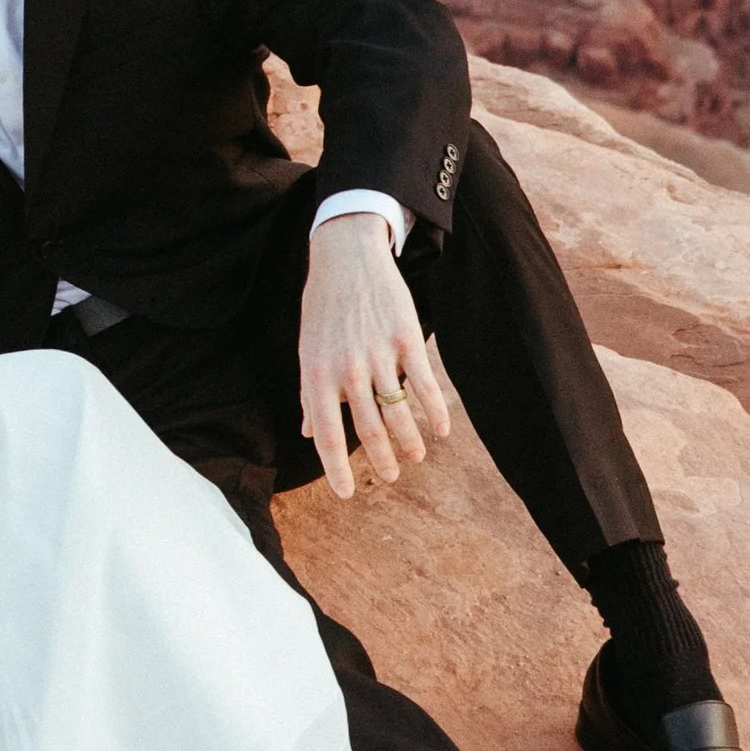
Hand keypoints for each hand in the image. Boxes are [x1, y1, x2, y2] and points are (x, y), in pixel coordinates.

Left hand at [297, 213, 450, 498]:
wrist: (346, 256)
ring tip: (415, 458)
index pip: (327, 436)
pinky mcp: (406, 340)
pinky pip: (424, 386)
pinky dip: (436, 413)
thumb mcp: (307, 350)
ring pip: (398, 414)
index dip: (336, 470)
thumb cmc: (323, 307)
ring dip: (410, 443)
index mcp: (316, 375)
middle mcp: (347, 370)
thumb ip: (308, 393)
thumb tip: (308, 432)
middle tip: (391, 477)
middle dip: (382, 461)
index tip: (347, 494)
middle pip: (368, 431)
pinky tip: (442, 430)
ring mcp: (378, 355)